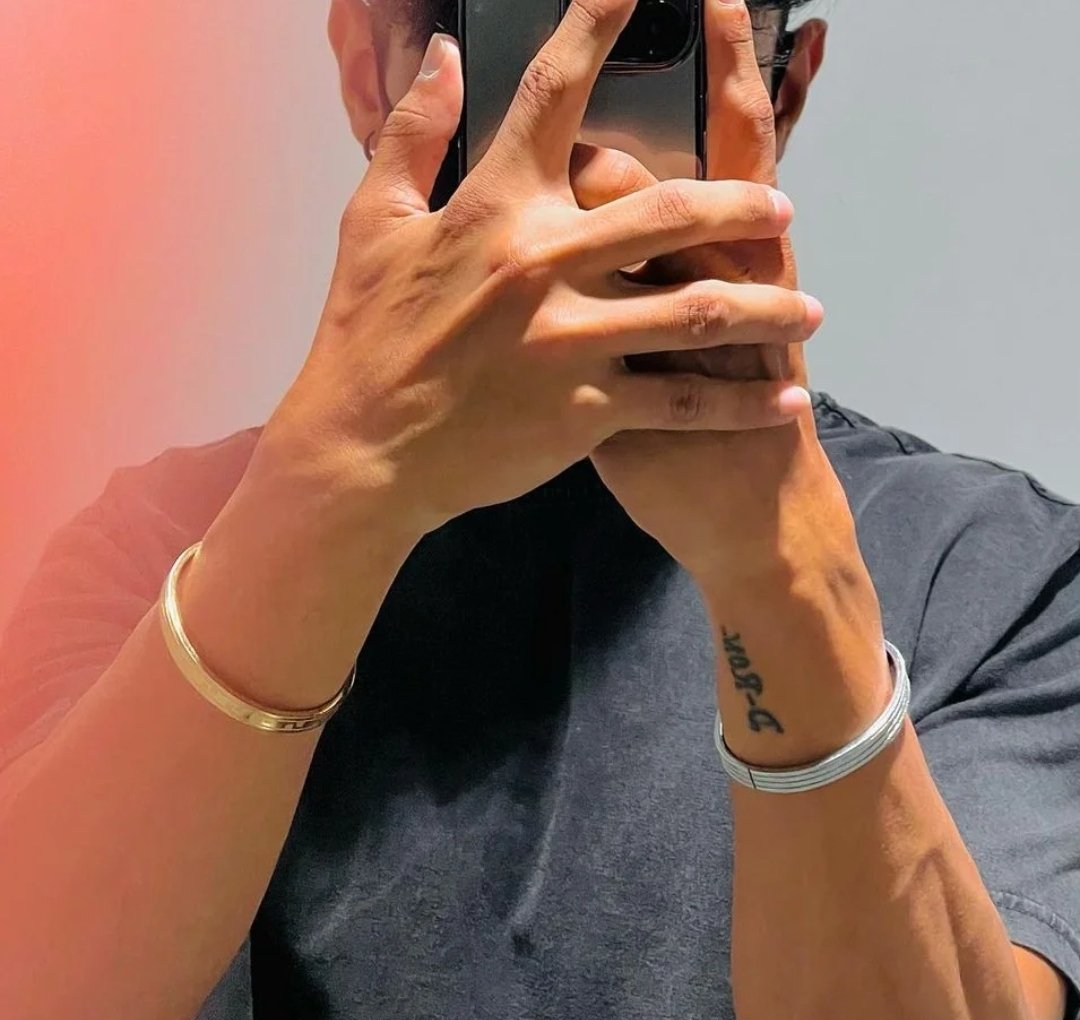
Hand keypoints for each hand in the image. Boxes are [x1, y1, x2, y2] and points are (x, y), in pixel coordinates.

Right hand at [259, 0, 819, 540]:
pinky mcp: (588, 408)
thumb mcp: (371, 223)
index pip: (558, 91)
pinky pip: (685, 402)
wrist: (363, 450)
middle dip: (745, 203)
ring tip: (808, 312)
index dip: (601, 22)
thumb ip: (411, 132)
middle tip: (783, 212)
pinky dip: (741, 404)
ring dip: (768, 306)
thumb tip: (446, 55)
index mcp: (495, 204)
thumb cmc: (364, 337)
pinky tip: (783, 401)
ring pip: (702, 309)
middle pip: (676, 208)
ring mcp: (574, 338)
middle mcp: (547, 260)